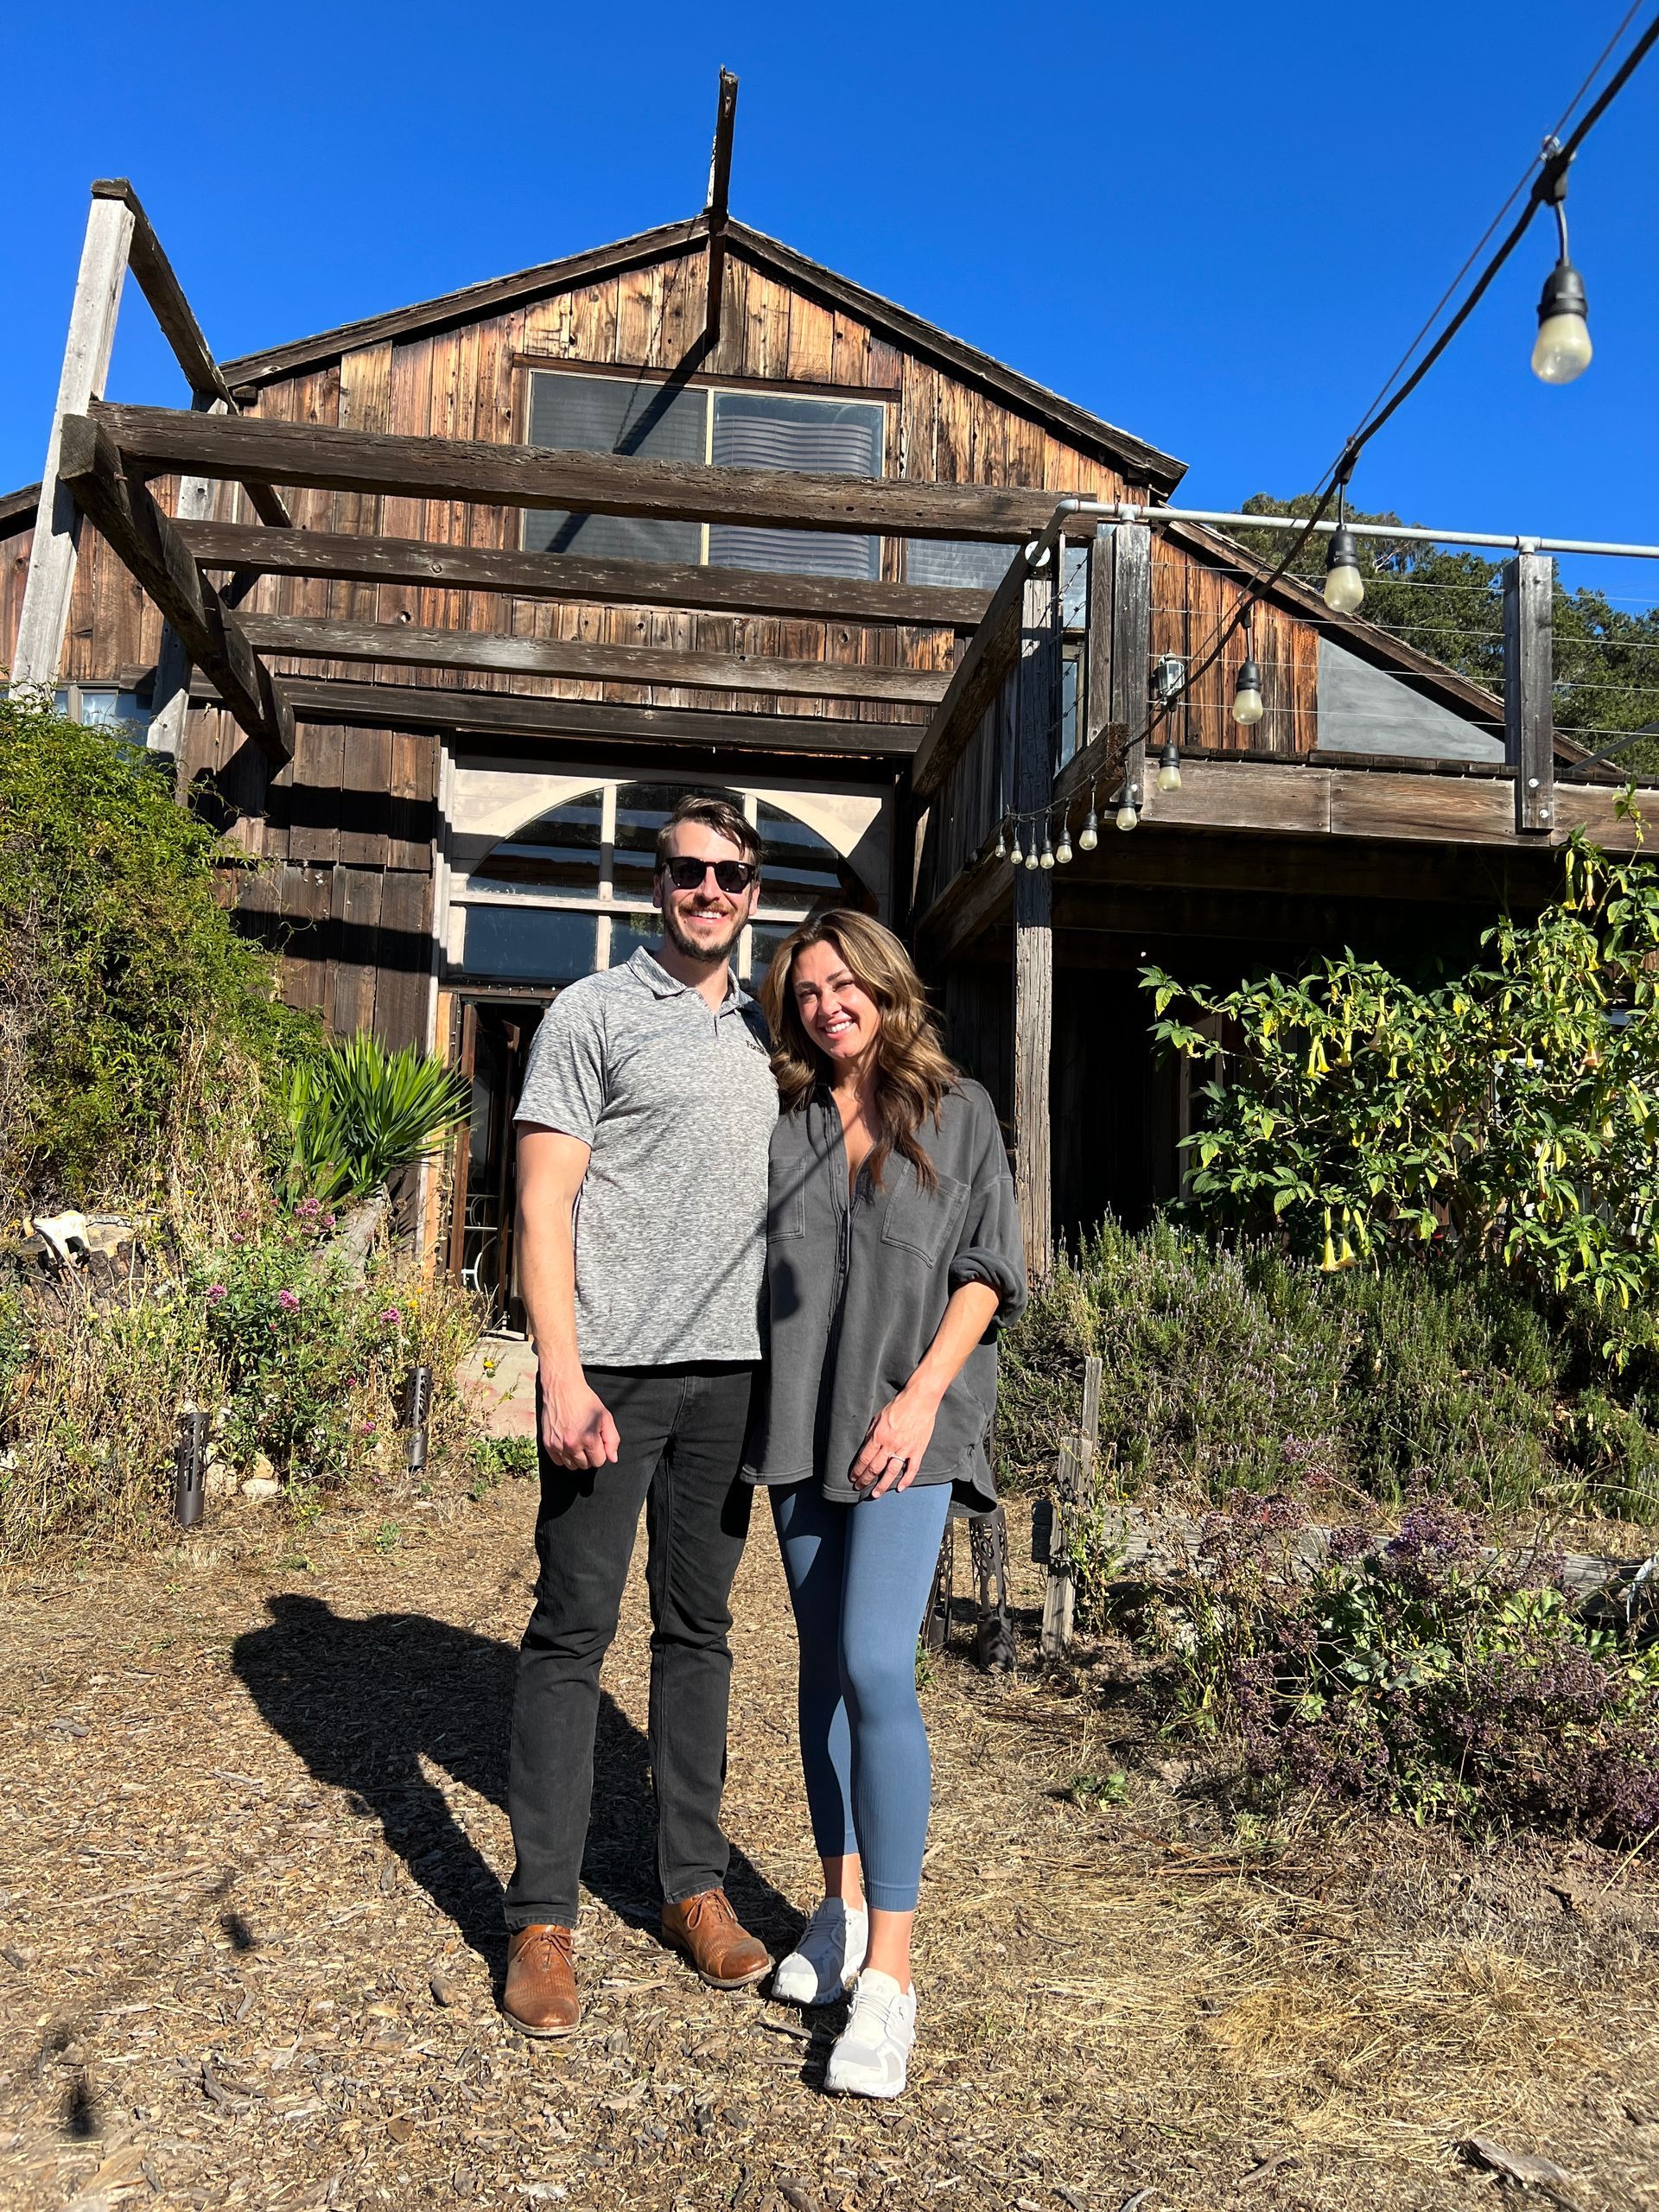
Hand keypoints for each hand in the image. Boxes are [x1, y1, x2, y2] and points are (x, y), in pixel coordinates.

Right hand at [539, 1365, 619, 1470]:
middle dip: (589, 1455)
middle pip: (585, 1465)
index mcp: (589, 1438)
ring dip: (576, 1457)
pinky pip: (558, 1461)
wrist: (563, 1388)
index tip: (597, 1442)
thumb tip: (612, 1458)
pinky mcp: (547, 1443)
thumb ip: (612, 1439)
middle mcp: (572, 1444)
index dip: (600, 1452)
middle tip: (587, 1439)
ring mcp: (558, 1444)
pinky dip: (563, 1456)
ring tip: (577, 1441)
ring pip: (571, 1466)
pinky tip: (567, 1442)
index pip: (599, 1462)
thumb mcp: (605, 1417)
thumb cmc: (584, 1400)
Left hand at [849, 1383, 940, 1497]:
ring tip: (875, 1494)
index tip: (853, 1477)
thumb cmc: (898, 1406)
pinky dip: (906, 1480)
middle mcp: (890, 1445)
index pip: (864, 1458)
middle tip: (859, 1487)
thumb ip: (872, 1433)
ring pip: (891, 1473)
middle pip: (875, 1468)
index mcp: (879, 1436)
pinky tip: (900, 1488)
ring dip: (882, 1485)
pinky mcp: (917, 1450)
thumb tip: (866, 1446)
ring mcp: (905, 1449)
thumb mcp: (878, 1417)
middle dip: (865, 1480)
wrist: (920, 1401)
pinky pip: (911, 1469)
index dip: (857, 1470)